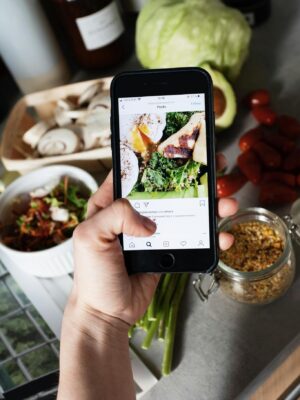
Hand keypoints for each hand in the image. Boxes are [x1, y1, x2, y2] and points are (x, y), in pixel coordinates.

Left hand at [71, 154, 237, 327]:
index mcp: (110, 204)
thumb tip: (150, 222)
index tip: (177, 146)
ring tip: (226, 203)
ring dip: (208, 205)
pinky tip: (221, 237)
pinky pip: (191, 237)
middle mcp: (132, 214)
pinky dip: (209, 236)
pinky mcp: (167, 249)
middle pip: (166, 188)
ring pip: (184, 211)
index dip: (153, 158)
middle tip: (214, 169)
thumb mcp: (91, 238)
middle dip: (192, 178)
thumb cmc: (93, 276)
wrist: (108, 313)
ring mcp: (152, 231)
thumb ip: (116, 216)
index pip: (133, 172)